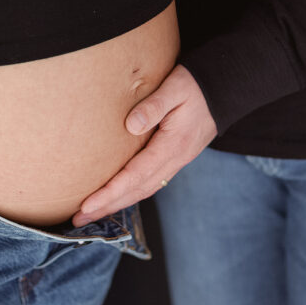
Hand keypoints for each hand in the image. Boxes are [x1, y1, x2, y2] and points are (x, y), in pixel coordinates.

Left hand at [72, 65, 217, 225]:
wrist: (225, 89)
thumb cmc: (197, 85)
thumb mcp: (176, 88)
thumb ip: (154, 105)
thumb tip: (130, 125)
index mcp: (172, 146)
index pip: (135, 176)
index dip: (110, 193)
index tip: (87, 205)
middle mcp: (175, 159)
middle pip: (137, 191)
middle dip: (108, 206)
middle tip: (79, 219)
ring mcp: (176, 160)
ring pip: (144, 189)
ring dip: (118, 203)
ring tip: (92, 212)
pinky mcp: (175, 156)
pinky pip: (151, 181)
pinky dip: (131, 192)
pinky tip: (118, 194)